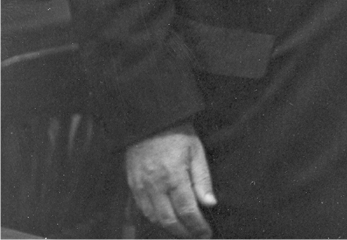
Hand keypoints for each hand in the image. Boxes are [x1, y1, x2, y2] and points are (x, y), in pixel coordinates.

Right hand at [125, 123, 215, 238]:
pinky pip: (143, 209)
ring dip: (170, 228)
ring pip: (154, 218)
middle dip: (184, 232)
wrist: (150, 121)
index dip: (197, 226)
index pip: (187, 211)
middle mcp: (155, 185)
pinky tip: (167, 220)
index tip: (206, 234)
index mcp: (174, 177)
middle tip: (197, 236)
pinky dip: (155, 219)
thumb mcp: (197, 152)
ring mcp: (141, 187)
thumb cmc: (178, 134)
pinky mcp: (133, 185)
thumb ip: (202, 180)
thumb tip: (210, 204)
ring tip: (184, 231)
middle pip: (169, 220)